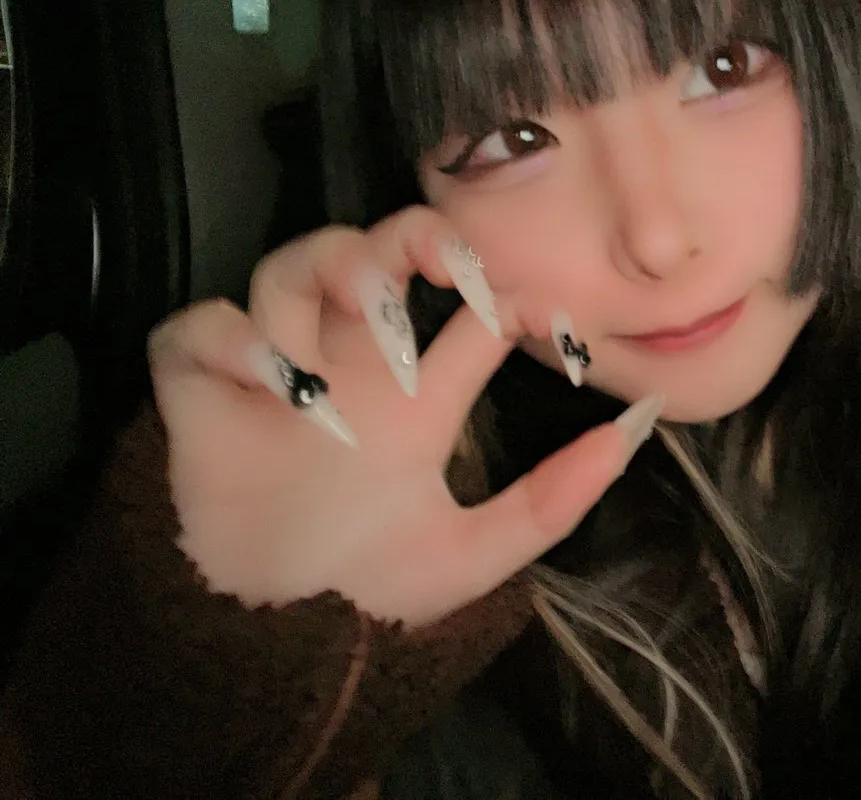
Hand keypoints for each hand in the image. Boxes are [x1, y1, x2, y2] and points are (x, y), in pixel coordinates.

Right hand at [148, 208, 661, 627]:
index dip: (505, 293)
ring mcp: (275, 373)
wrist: (266, 650)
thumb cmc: (364, 597)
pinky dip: (228, 335)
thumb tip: (634, 429)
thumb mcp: (469, 557)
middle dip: (406, 240)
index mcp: (414, 400)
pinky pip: (195, 330)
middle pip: (372, 255)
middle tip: (438, 265)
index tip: (541, 313)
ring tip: (363, 317)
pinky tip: (271, 381)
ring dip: (325, 272)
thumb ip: (549, 501)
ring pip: (289, 269)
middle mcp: (348, 369)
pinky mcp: (198, 395)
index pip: (465, 313)